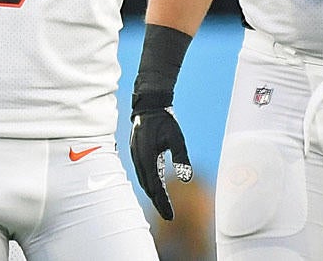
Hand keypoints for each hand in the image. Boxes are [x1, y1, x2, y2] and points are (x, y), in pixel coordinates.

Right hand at [130, 101, 192, 219]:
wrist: (148, 106)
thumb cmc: (164, 120)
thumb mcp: (176, 138)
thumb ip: (181, 158)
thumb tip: (186, 178)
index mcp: (147, 158)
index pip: (156, 187)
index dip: (162, 203)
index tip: (170, 216)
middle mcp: (139, 159)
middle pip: (148, 187)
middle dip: (158, 202)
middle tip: (168, 216)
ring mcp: (136, 156)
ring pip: (144, 181)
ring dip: (153, 194)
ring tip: (162, 205)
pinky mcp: (136, 153)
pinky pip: (142, 173)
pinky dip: (149, 184)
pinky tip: (156, 187)